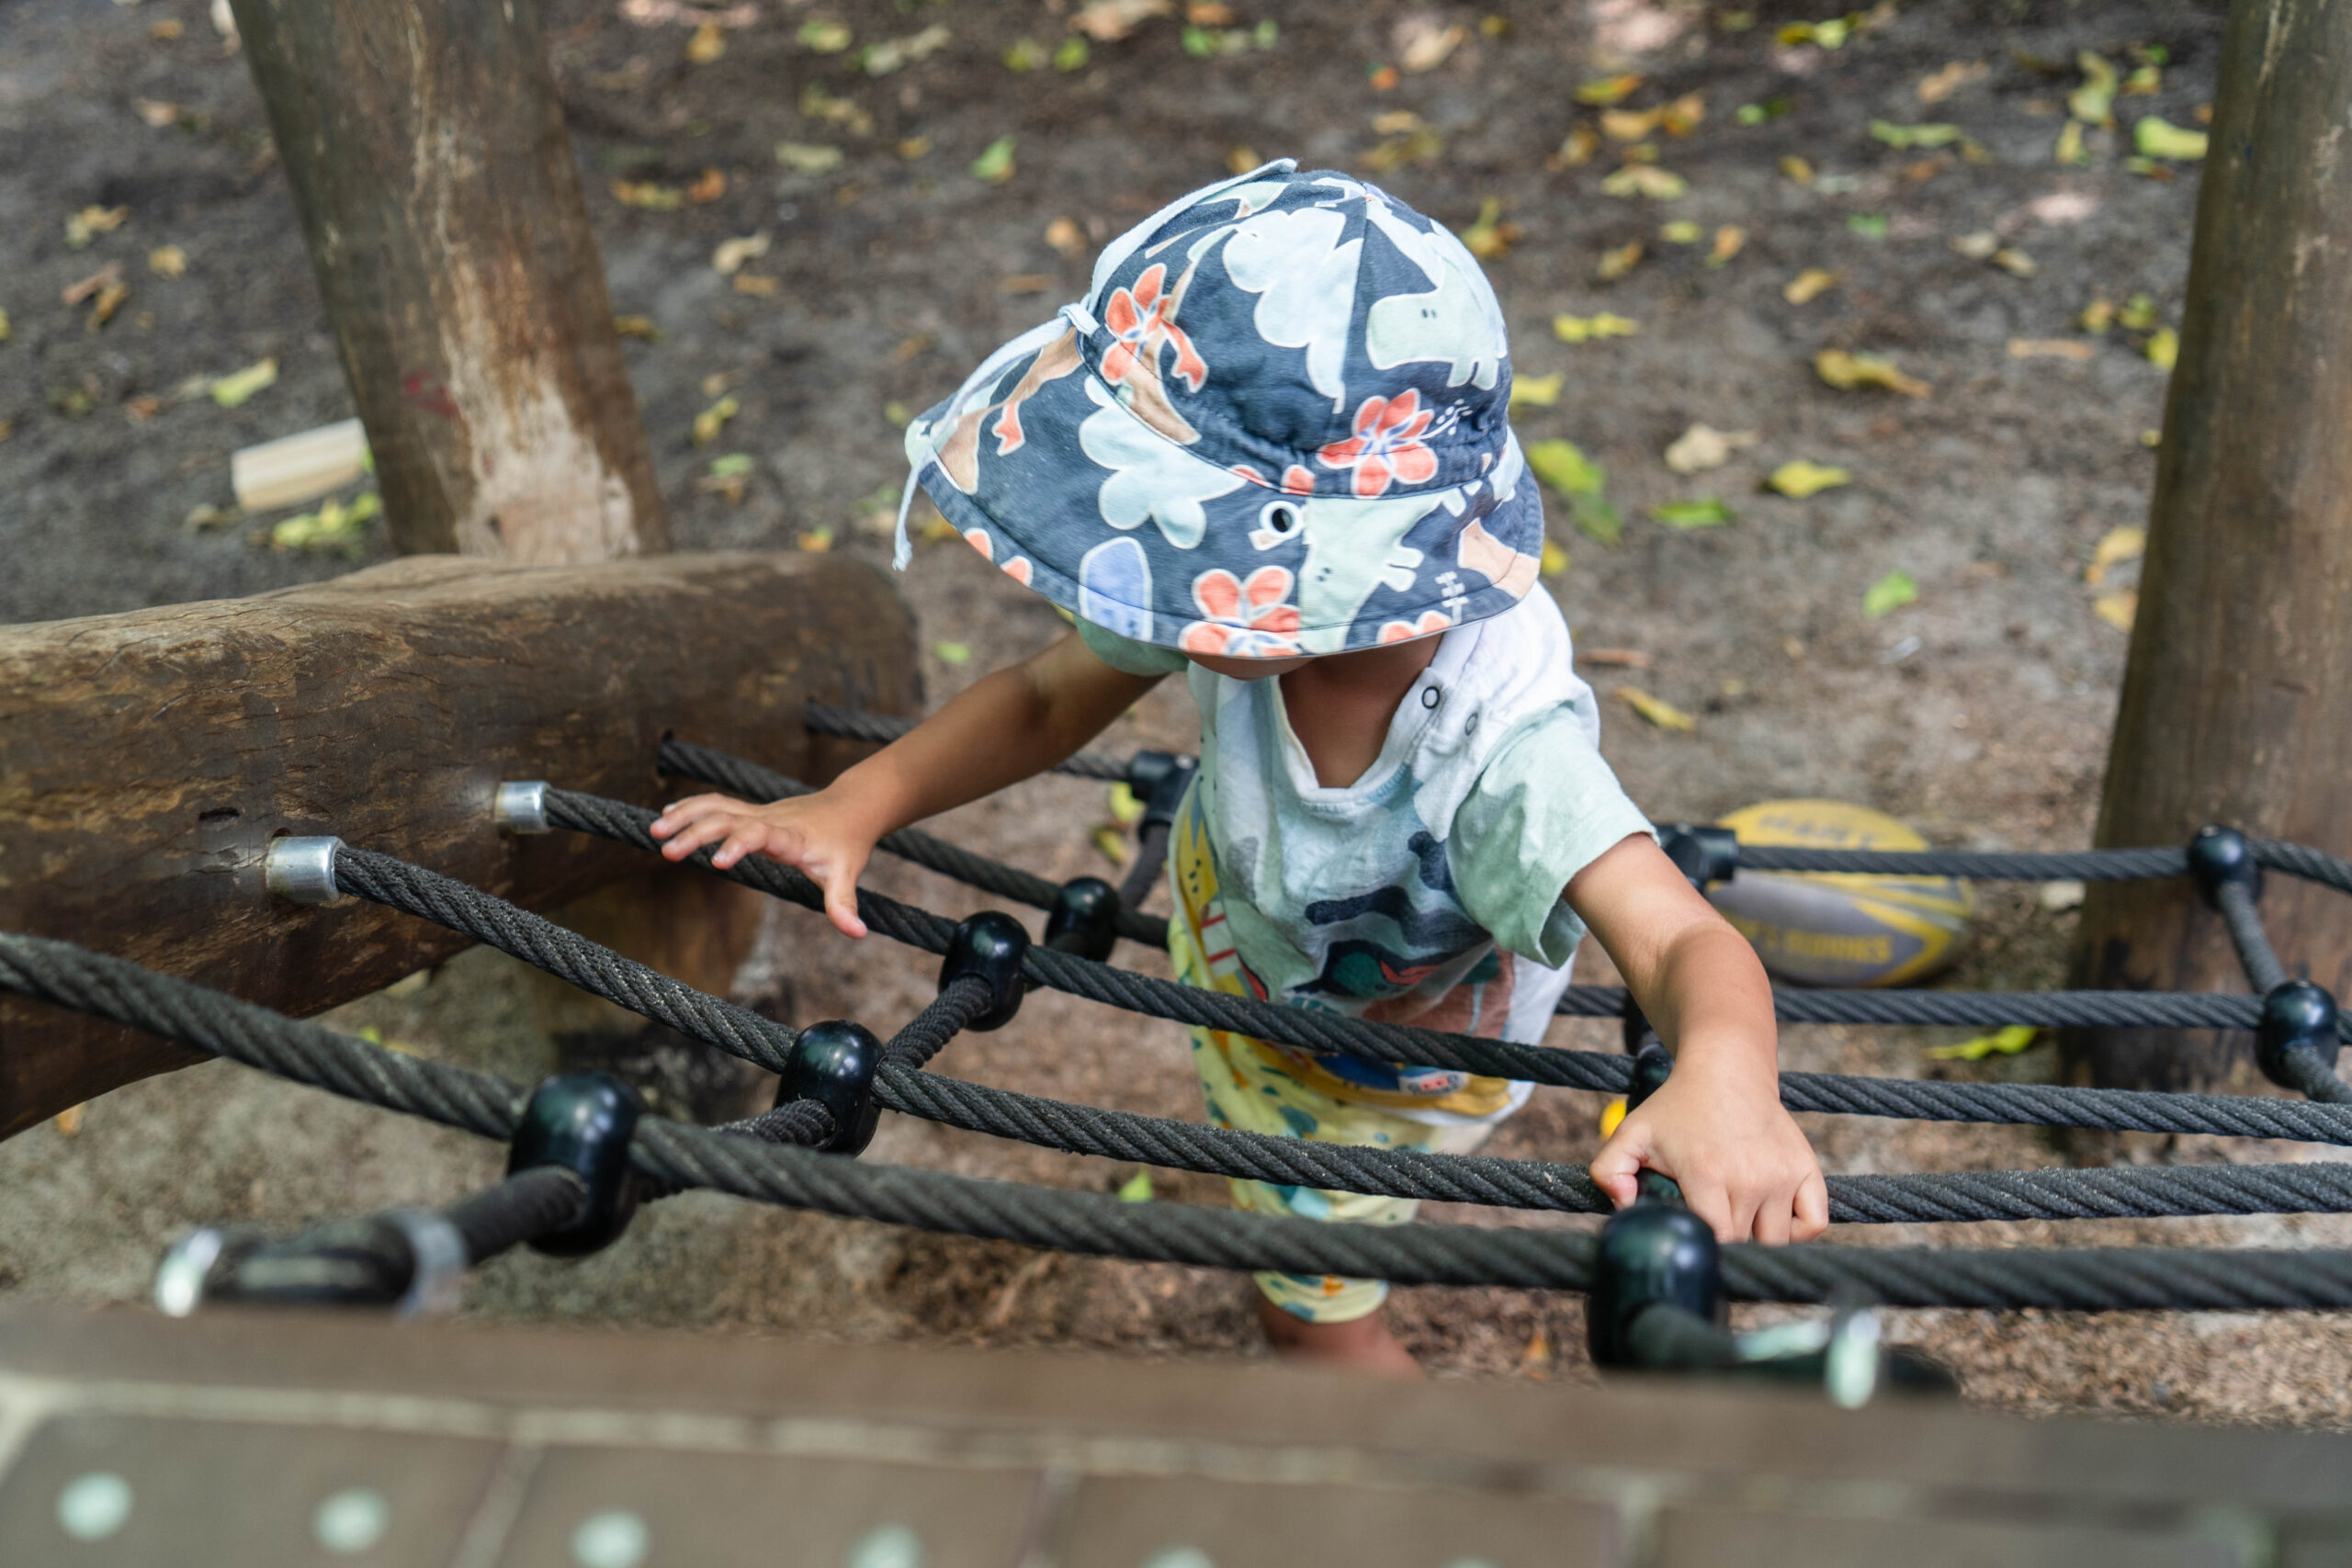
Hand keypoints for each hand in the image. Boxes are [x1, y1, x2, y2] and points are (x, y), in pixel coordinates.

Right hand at [649, 791, 876, 937]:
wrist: (851, 808)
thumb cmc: (847, 844)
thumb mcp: (847, 874)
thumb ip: (845, 905)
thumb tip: (857, 934)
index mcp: (791, 837)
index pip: (762, 834)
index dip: (740, 844)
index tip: (716, 862)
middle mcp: (771, 820)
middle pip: (729, 818)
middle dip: (697, 832)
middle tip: (667, 851)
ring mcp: (759, 813)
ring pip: (717, 806)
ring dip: (685, 815)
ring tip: (654, 830)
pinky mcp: (752, 811)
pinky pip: (718, 804)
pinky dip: (692, 807)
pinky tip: (668, 815)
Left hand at [1589, 1048, 1827, 1244]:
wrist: (1727, 1070)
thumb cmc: (1678, 1106)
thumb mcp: (1632, 1132)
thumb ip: (1609, 1170)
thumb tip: (1623, 1207)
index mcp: (1707, 1174)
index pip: (1715, 1240)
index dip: (1703, 1245)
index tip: (1693, 1237)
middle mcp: (1751, 1178)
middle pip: (1744, 1244)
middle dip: (1725, 1244)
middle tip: (1710, 1225)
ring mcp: (1783, 1176)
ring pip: (1777, 1240)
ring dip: (1758, 1240)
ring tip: (1736, 1219)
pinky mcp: (1806, 1170)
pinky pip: (1813, 1223)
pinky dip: (1798, 1231)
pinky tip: (1772, 1219)